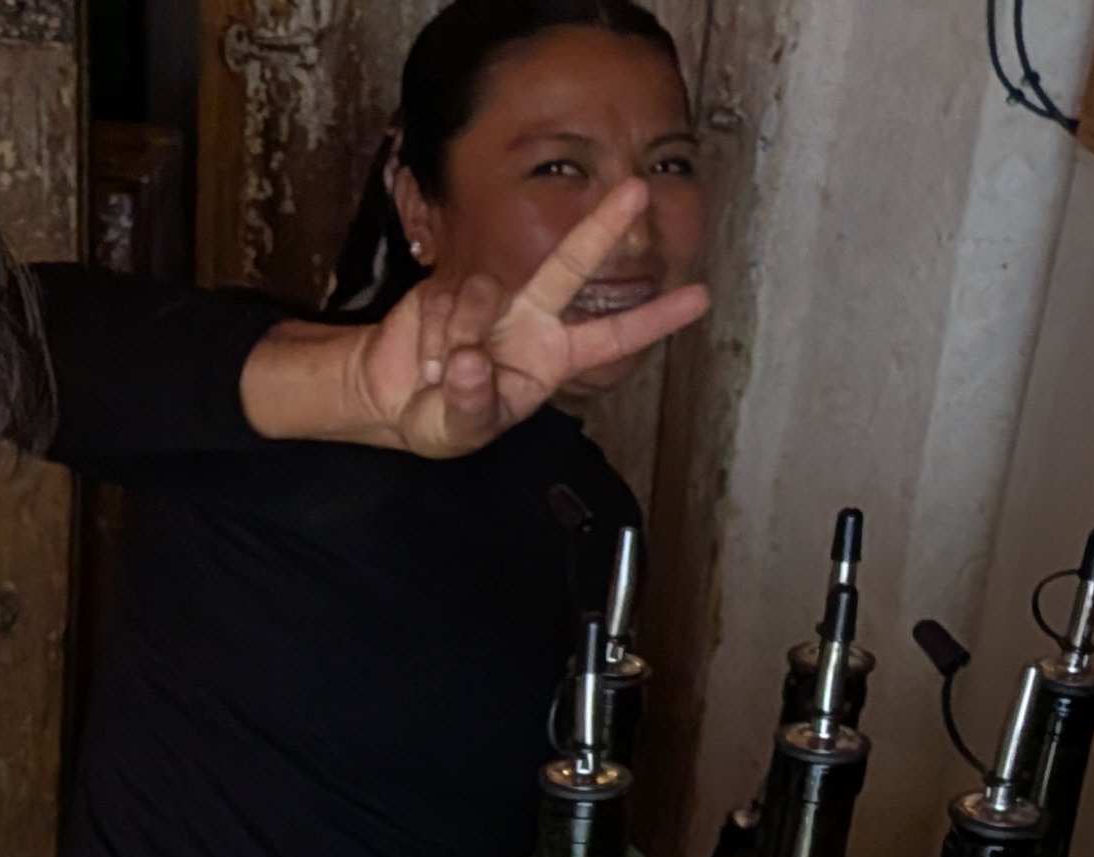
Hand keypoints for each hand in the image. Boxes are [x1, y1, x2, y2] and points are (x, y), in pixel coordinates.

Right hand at [338, 180, 708, 455]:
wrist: (392, 398)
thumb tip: (471, 362)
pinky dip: (430, 336)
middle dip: (601, 225)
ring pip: (484, 295)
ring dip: (456, 339)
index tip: (701, 298)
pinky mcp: (449, 285)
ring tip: (440, 374)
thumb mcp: (460, 430)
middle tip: (639, 189)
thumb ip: (472, 403)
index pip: (613, 337)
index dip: (656, 319)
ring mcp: (492, 298)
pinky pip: (443, 301)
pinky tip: (425, 358)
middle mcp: (532, 318)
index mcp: (553, 358)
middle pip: (571, 264)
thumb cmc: (444, 420)